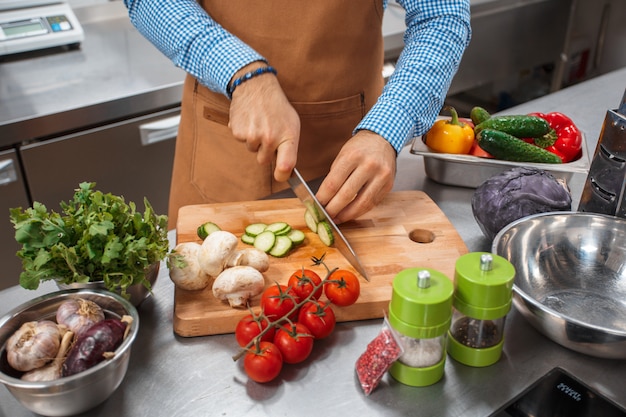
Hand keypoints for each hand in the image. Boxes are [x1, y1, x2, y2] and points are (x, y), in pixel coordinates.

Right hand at [228, 63, 299, 181]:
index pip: (286, 166)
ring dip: (255, 141)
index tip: (281, 175)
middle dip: (265, 152)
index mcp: (287, 137)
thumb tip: (286, 170)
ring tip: (259, 122)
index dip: (282, 176)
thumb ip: (289, 146)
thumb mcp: (291, 124)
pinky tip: (249, 120)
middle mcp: (270, 138)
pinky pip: (242, 141)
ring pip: (252, 150)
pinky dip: (244, 133)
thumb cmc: (277, 107)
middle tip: (268, 133)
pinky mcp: (238, 132)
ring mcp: (253, 135)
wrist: (256, 86)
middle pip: (264, 161)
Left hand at [316, 130, 395, 223]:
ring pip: (362, 203)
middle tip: (325, 216)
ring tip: (337, 219)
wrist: (383, 139)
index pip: (333, 183)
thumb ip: (334, 176)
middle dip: (333, 209)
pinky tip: (350, 213)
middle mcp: (369, 165)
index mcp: (352, 156)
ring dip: (347, 214)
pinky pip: (372, 203)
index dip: (323, 198)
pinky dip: (360, 211)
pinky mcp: (389, 184)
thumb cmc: (359, 148)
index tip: (316, 205)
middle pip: (347, 195)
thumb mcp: (343, 154)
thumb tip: (323, 199)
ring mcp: (381, 176)